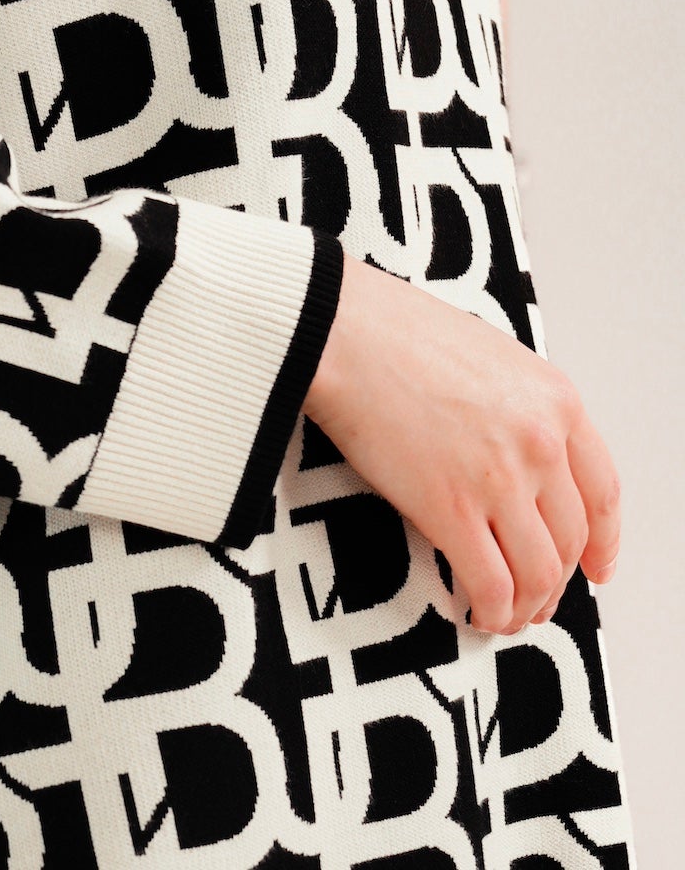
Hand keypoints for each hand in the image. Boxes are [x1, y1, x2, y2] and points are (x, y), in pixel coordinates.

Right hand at [301, 253, 621, 634]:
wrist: (342, 332)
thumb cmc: (398, 332)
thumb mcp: (490, 356)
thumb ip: (520, 406)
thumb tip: (522, 459)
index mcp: (557, 399)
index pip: (602, 492)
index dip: (603, 542)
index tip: (596, 567)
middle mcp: (541, 442)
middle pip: (569, 540)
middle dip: (556, 580)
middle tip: (537, 596)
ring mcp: (500, 479)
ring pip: (539, 574)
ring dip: (527, 606)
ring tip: (506, 613)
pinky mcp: (450, 509)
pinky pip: (491, 585)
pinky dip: (492, 612)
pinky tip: (475, 613)